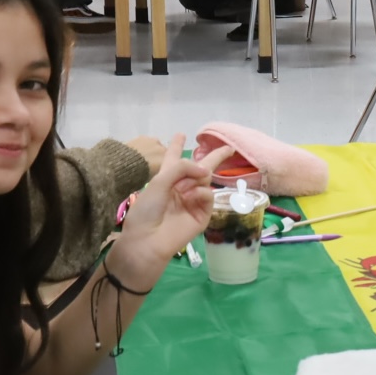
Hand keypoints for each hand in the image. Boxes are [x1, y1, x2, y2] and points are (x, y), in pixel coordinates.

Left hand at [109, 134, 234, 283]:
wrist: (148, 239)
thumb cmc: (146, 211)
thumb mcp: (159, 182)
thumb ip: (182, 168)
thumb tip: (206, 170)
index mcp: (166, 179)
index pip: (174, 159)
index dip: (176, 147)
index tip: (181, 135)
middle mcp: (181, 188)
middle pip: (199, 168)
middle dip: (213, 157)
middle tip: (228, 148)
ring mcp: (193, 201)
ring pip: (205, 180)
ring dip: (195, 179)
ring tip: (182, 190)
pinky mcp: (203, 214)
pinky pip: (208, 195)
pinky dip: (201, 193)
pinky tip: (190, 197)